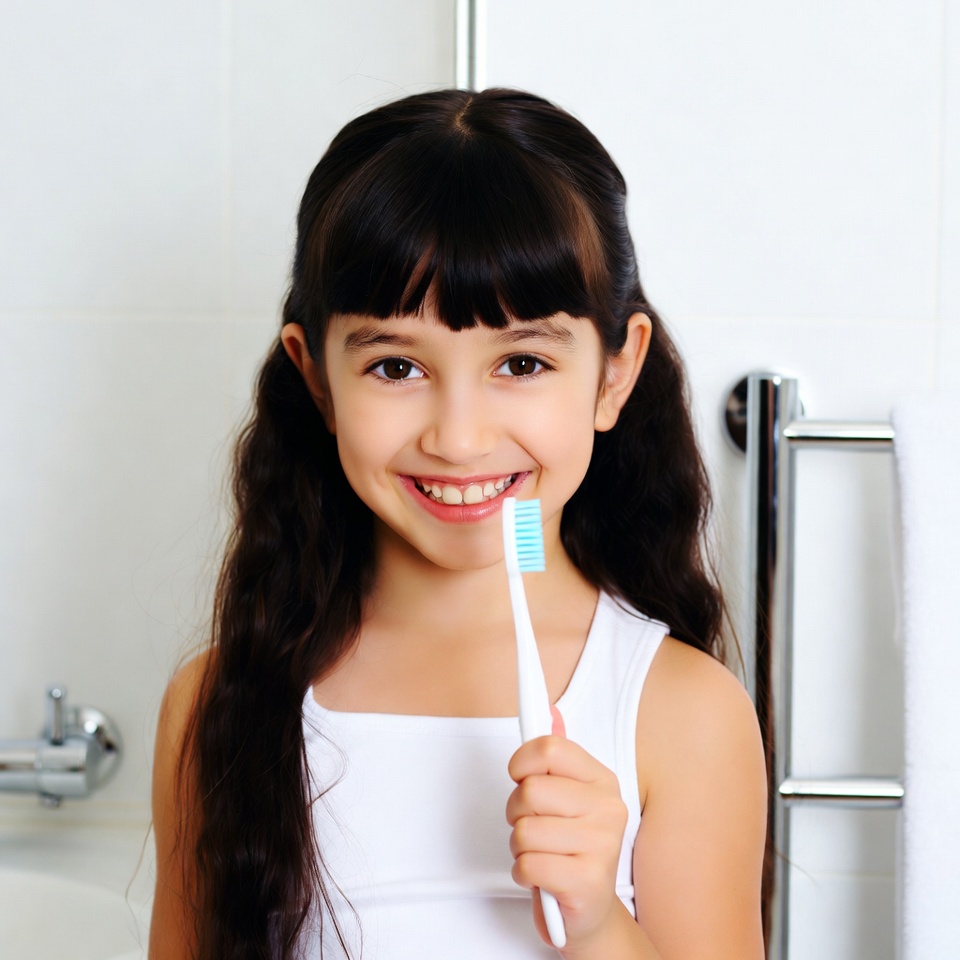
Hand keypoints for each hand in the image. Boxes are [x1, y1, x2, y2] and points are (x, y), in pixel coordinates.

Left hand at [505, 710, 628, 951]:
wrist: (589, 912)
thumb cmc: (570, 848)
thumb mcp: (566, 797)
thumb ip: (557, 755)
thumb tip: (549, 711)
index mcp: (602, 780)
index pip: (550, 748)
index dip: (522, 761)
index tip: (519, 775)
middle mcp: (608, 808)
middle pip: (530, 790)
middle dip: (516, 812)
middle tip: (533, 826)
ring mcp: (602, 845)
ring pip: (523, 830)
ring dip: (519, 847)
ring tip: (542, 854)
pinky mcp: (587, 882)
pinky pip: (528, 864)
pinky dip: (524, 873)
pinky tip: (543, 877)